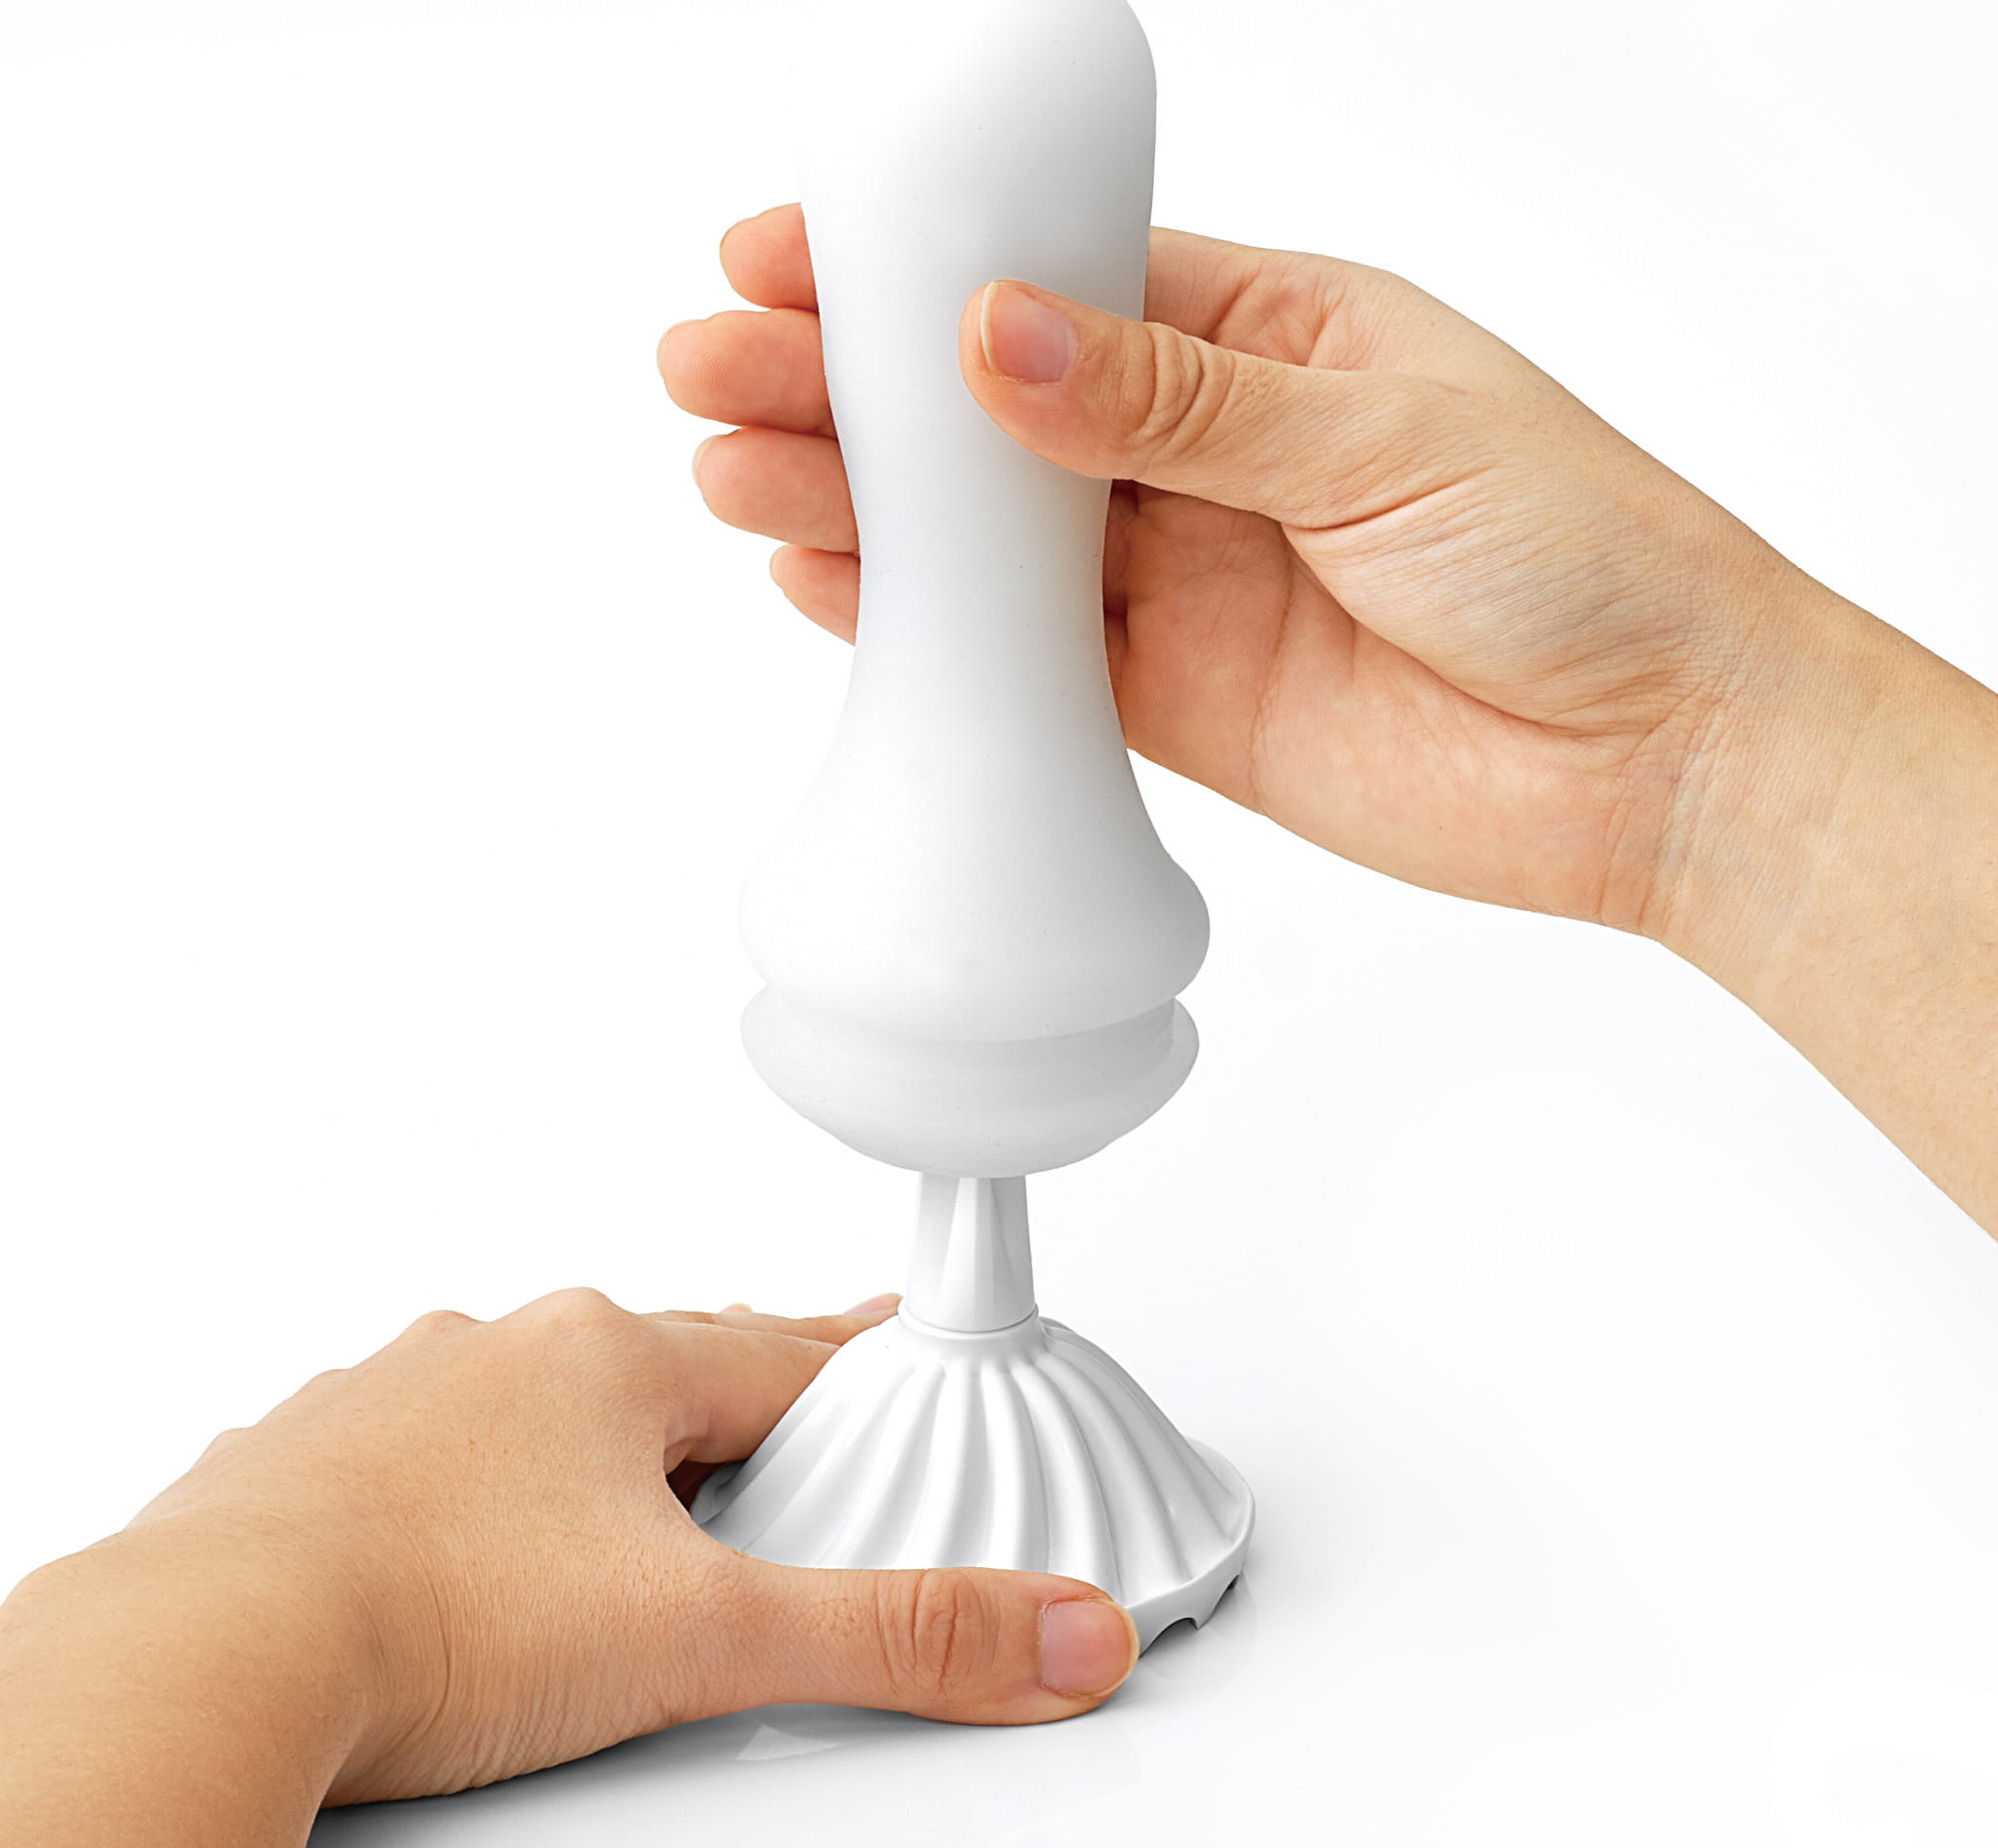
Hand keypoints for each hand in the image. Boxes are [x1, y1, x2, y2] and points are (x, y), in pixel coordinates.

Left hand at [0, 1291, 1137, 1841]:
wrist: (209, 1656)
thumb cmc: (433, 1620)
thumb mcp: (708, 1638)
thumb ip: (898, 1637)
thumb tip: (1058, 1632)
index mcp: (610, 1360)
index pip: (785, 1346)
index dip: (857, 1352)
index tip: (899, 1324)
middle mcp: (505, 1351)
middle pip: (663, 1360)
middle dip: (731, 1393)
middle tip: (778, 1419)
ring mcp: (403, 1397)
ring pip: (538, 1395)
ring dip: (595, 1434)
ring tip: (630, 1497)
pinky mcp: (319, 1460)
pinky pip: (431, 1442)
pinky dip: (475, 1479)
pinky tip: (474, 1540)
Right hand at [662, 205, 1828, 934]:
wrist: (1659, 762)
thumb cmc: (1584, 555)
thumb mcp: (1384, 436)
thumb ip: (1179, 401)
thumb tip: (998, 340)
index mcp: (1269, 334)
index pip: (1057, 277)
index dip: (918, 263)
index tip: (792, 248)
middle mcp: (1205, 449)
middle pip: (988, 406)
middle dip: (848, 382)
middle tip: (711, 366)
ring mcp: (1181, 577)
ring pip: (985, 535)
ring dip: (858, 505)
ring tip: (732, 472)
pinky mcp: (1168, 700)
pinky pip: (1019, 659)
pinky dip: (922, 630)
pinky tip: (822, 587)